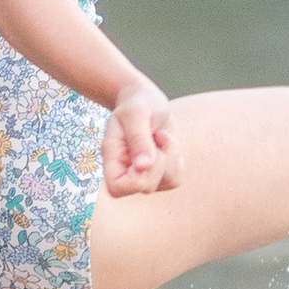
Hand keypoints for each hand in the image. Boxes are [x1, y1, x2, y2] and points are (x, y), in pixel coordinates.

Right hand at [102, 73, 179, 197]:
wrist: (146, 100)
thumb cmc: (137, 104)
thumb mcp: (136, 114)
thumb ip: (139, 139)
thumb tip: (143, 167)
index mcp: (111, 158)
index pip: (117, 189)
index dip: (136, 179)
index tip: (146, 157)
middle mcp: (125, 171)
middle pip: (146, 188)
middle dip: (160, 161)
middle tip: (156, 137)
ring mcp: (143, 175)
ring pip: (166, 182)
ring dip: (171, 156)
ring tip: (160, 136)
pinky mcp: (160, 174)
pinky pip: (176, 179)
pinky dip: (177, 159)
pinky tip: (166, 144)